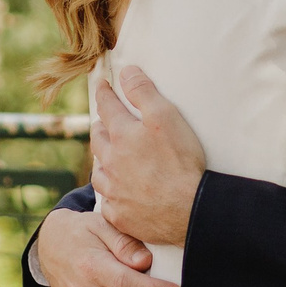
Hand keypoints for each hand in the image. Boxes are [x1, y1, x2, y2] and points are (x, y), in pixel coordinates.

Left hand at [90, 65, 205, 247]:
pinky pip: (107, 201)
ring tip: (107, 156)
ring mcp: (113, 191)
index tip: (101, 85)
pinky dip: (110, 192)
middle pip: (97, 139)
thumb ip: (143, 92)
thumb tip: (125, 71)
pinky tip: (117, 191)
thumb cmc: (180, 162)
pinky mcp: (120, 215)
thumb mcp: (166, 117)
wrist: (188, 210)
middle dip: (99, 126)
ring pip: (98, 171)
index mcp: (121, 136)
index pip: (106, 107)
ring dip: (101, 160)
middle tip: (103, 121)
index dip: (103, 92)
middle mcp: (111, 162)